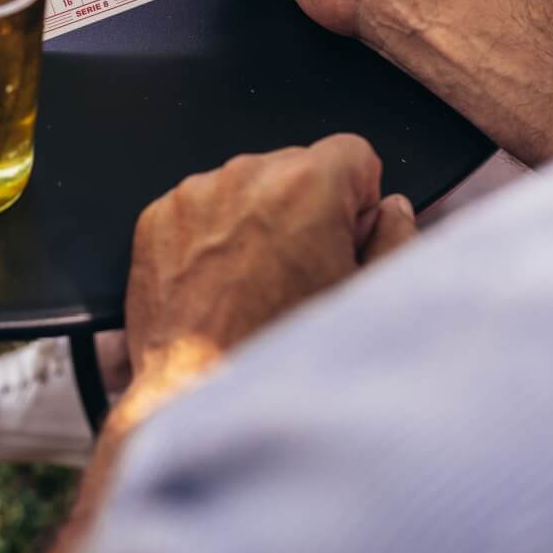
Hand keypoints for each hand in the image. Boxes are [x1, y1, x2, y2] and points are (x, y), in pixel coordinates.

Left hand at [125, 136, 413, 390]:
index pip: (353, 153)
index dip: (357, 201)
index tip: (347, 236)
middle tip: (302, 275)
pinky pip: (200, 211)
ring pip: (245, 189)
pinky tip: (220, 291)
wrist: (198, 399)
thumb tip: (393, 213)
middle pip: (296, 168)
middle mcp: (246, 177)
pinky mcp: (156, 220)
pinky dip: (211, 239)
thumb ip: (396, 240)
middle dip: (305, 210)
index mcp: (308, 185)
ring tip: (256, 290)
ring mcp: (195, 196)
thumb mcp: (366, 302)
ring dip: (256, 222)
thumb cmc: (280, 359)